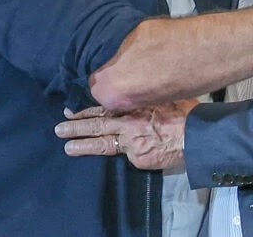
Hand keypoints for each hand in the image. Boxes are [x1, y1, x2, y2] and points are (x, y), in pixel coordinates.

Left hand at [54, 100, 197, 170]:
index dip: (86, 108)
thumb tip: (137, 92)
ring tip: (66, 146)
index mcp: (131, 104)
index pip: (102, 106)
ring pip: (101, 142)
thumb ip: (145, 97)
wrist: (194, 134)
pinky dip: (117, 155)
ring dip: (82, 144)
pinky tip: (104, 160)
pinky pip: (125, 155)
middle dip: (76, 126)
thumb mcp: (162, 95)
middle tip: (58, 128)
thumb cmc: (184, 112)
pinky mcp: (136, 156)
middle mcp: (127, 121)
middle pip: (96, 123)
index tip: (70, 109)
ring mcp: (130, 141)